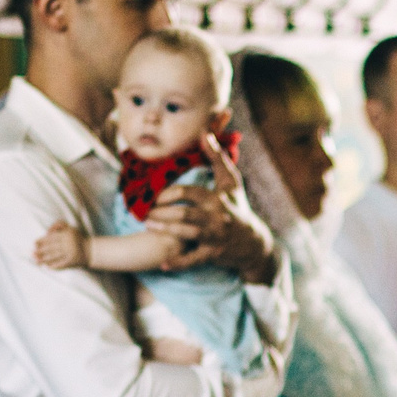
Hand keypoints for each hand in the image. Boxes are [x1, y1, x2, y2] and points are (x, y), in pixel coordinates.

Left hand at [34, 223, 87, 269]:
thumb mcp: (70, 228)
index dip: (42, 241)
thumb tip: (47, 231)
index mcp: (67, 235)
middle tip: (32, 254)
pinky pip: (61, 264)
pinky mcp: (72, 261)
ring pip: (54, 256)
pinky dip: (53, 265)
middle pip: (51, 248)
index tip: (34, 244)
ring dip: (44, 259)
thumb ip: (58, 225)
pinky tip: (47, 266)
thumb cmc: (78, 238)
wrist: (92, 251)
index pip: (51, 238)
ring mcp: (70, 253)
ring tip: (36, 261)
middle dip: (40, 251)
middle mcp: (68, 244)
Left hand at [145, 145, 275, 280]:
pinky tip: (163, 264)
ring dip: (164, 231)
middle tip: (144, 212)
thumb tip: (203, 133)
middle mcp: (216, 217)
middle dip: (161, 213)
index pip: (189, 193)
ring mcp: (214, 237)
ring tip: (147, 226)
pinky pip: (193, 259)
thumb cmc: (237, 206)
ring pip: (185, 234)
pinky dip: (178, 262)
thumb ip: (216, 157)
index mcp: (217, 198)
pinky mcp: (213, 254)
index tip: (154, 194)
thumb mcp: (230, 182)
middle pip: (184, 214)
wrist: (253, 242)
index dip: (168, 194)